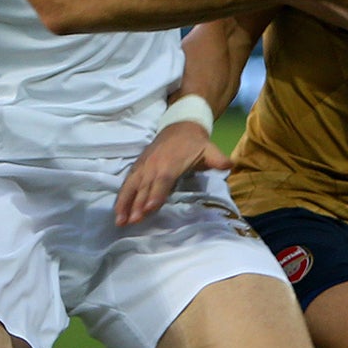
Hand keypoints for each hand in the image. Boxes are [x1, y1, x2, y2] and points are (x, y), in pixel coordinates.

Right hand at [116, 121, 230, 226]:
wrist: (179, 126)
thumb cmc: (195, 143)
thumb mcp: (210, 149)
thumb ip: (217, 159)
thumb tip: (230, 164)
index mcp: (171, 163)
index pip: (163, 180)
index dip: (155, 194)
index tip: (149, 208)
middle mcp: (154, 165)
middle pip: (145, 187)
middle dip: (137, 204)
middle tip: (132, 221)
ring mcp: (144, 166)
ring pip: (132, 186)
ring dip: (124, 203)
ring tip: (120, 221)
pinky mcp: (138, 167)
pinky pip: (127, 183)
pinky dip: (121, 197)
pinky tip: (118, 212)